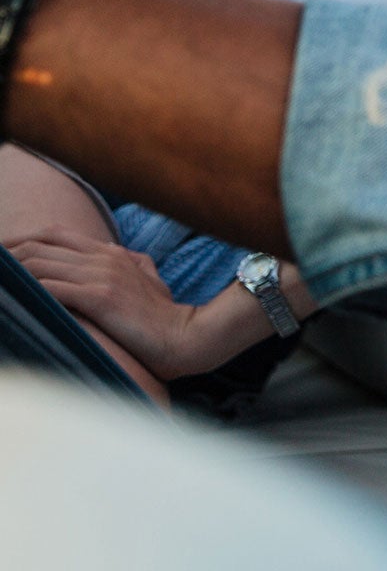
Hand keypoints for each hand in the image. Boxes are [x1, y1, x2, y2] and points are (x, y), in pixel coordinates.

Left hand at [7, 227, 209, 377]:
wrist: (185, 335)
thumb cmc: (165, 316)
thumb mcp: (151, 281)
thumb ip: (136, 266)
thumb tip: (127, 259)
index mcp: (113, 253)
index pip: (56, 235)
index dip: (23, 240)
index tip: (2, 253)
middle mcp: (104, 258)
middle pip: (41, 245)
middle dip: (8, 254)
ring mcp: (102, 275)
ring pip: (40, 264)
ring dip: (12, 273)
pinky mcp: (100, 297)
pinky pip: (51, 287)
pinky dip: (27, 291)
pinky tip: (14, 300)